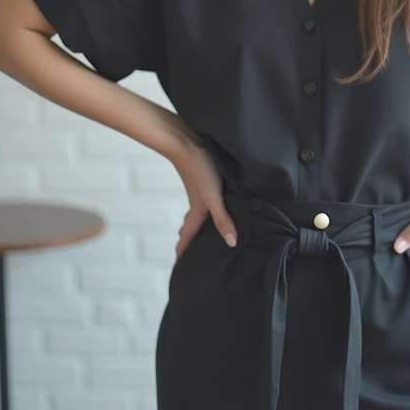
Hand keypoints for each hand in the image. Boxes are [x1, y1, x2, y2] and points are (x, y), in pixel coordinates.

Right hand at [171, 141, 238, 258]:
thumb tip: (231, 243)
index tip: (179, 265)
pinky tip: (215, 205)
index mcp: (197, 211)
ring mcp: (199, 192)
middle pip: (191, 227)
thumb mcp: (213, 197)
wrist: (187, 144)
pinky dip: (207, 210)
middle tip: (190, 253)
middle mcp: (196, 204)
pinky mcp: (203, 180)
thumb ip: (222, 219)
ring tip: (204, 234)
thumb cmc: (200, 170)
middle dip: (190, 241)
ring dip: (198, 225)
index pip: (188, 236)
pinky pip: (204, 202)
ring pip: (197, 214)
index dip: (183, 251)